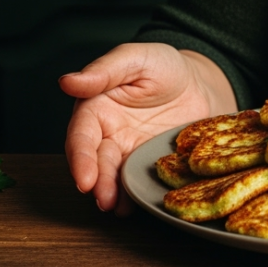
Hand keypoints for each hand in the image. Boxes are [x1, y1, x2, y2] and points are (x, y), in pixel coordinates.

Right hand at [60, 43, 235, 213]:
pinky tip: (136, 206)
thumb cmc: (164, 67)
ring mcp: (127, 153)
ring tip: (116, 207)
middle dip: (96, 183)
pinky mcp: (147, 165)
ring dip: (111, 194)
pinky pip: (138, 183)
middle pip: (94, 162)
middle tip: (103, 199)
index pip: (81, 135)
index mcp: (96, 108)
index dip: (80, 158)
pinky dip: (135, 196)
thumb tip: (67, 81)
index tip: (84, 178)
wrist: (200, 85)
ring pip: (113, 177)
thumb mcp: (136, 58)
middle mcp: (107, 134)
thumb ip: (103, 70)